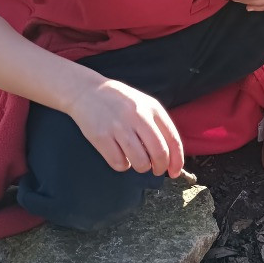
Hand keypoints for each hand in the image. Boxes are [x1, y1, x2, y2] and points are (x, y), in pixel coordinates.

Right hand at [68, 79, 183, 176]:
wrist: (86, 91)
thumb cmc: (119, 101)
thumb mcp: (143, 104)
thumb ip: (158, 125)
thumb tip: (171, 156)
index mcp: (152, 108)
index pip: (172, 139)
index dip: (177, 160)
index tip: (174, 172)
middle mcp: (138, 116)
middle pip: (159, 153)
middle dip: (160, 168)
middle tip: (156, 170)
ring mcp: (119, 126)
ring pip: (140, 162)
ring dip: (141, 167)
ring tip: (136, 160)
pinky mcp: (101, 136)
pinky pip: (119, 163)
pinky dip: (122, 165)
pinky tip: (119, 155)